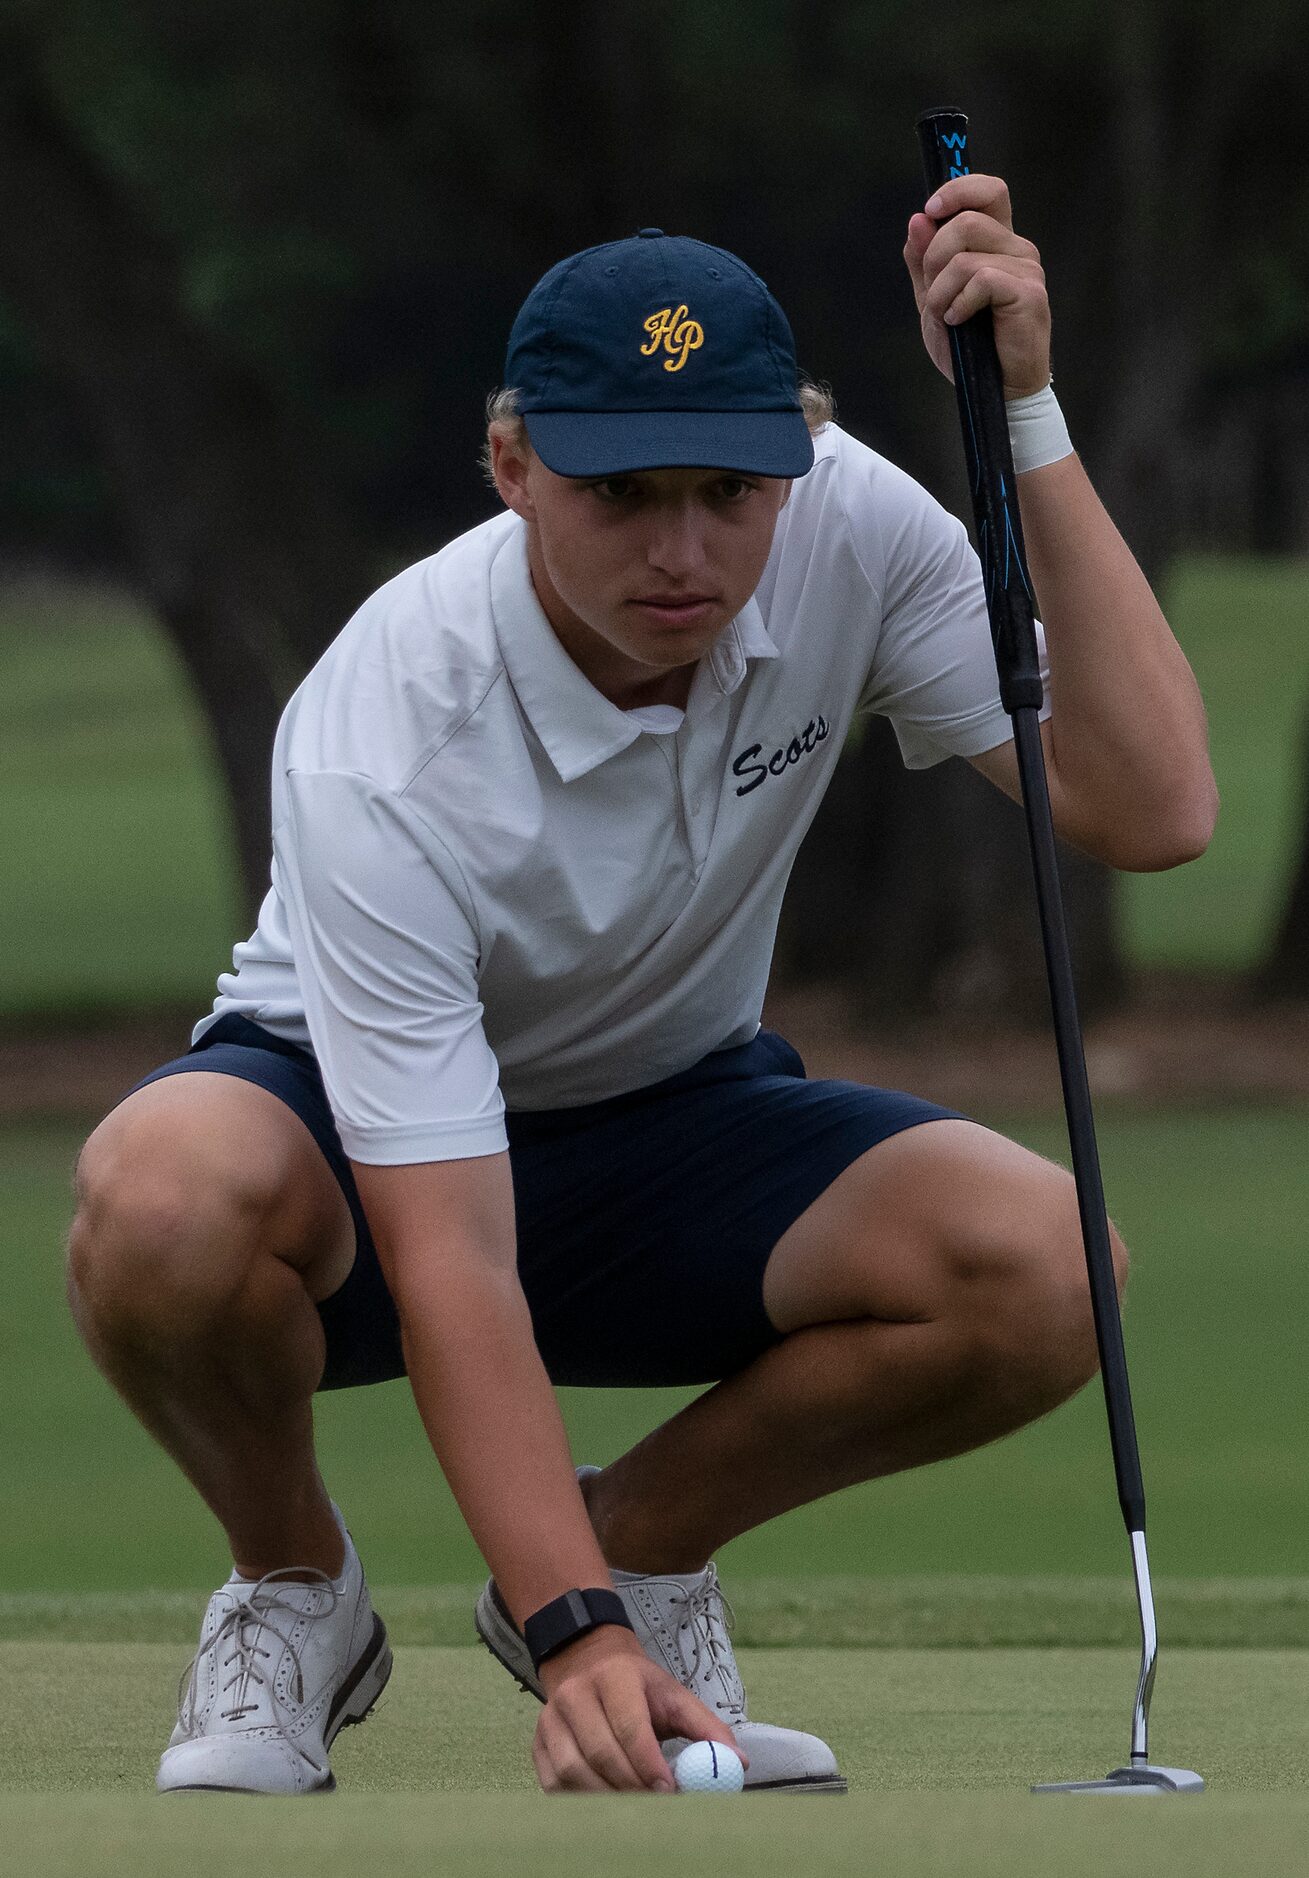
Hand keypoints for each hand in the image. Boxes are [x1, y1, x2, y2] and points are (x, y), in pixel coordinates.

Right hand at [532, 1625, 744, 1793]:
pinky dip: (580, 1801)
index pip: (629, 1724)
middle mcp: (575, 1694)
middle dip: (631, 1787)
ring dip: (606, 1798)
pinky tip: (605, 1803)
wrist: (587, 1661)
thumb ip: (707, 1727)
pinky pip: (554, 1783)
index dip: (648, 1763)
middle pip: (599, 1752)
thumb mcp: (673, 1694)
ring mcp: (550, 1718)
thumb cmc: (638, 1686)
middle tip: (656, 1809)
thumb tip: (738, 1763)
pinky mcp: (538, 1743)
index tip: (670, 1792)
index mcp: (613, 1676)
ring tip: (634, 1808)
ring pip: (573, 1772)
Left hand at [903, 172, 1050, 398]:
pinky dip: (958, 303)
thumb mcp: (934, 300)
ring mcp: (1026, 269)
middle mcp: (1017, 248)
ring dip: (940, 289)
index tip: (930, 210)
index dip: (958, 190)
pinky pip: (980, 279)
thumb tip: (918, 220)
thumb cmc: (969, 347)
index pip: (988, 191)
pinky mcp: (1029, 293)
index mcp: (998, 242)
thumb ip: (924, 262)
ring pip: (965, 254)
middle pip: (965, 221)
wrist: (994, 389)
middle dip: (933, 258)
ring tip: (945, 315)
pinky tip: (958, 322)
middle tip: (932, 294)